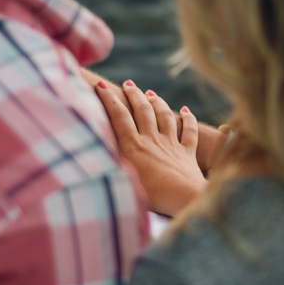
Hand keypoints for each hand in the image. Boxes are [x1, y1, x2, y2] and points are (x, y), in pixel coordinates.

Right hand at [95, 79, 206, 216]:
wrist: (184, 200)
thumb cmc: (151, 197)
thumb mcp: (122, 181)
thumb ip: (110, 164)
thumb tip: (94, 153)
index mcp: (133, 147)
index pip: (119, 116)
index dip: (109, 98)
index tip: (101, 85)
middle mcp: (152, 141)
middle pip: (143, 111)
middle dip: (134, 94)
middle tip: (128, 84)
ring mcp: (172, 145)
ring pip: (165, 116)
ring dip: (157, 102)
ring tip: (150, 93)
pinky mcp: (188, 153)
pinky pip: (189, 131)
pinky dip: (188, 119)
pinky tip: (186, 110)